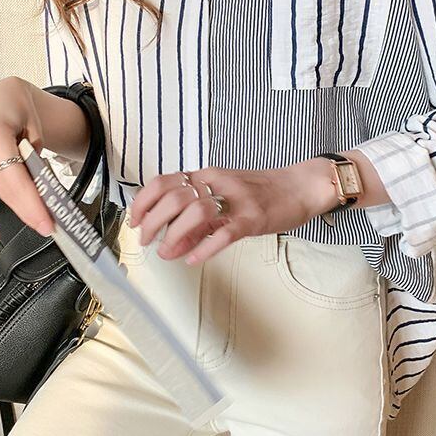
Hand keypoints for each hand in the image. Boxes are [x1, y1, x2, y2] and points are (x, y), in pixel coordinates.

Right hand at [0, 76, 87, 236]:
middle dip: (28, 210)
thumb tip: (41, 189)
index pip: (13, 178)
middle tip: (49, 227)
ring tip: (43, 213)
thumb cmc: (18, 106)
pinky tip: (25, 194)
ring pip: (0, 190)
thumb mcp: (37, 127)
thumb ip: (37, 157)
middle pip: (5, 189)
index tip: (45, 223)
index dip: (30, 204)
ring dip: (21, 202)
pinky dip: (12, 190)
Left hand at [127, 157, 339, 264]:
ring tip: (168, 251)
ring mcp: (237, 200)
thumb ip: (196, 220)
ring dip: (175, 234)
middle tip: (148, 240)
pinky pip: (225, 232)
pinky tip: (194, 258)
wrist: (300, 186)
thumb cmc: (262, 192)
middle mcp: (218, 183)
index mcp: (207, 176)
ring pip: (196, 212)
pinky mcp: (253, 218)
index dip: (143, 202)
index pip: (164, 182)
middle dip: (152, 222)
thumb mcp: (224, 198)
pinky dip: (205, 247)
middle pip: (174, 197)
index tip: (135, 220)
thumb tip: (169, 243)